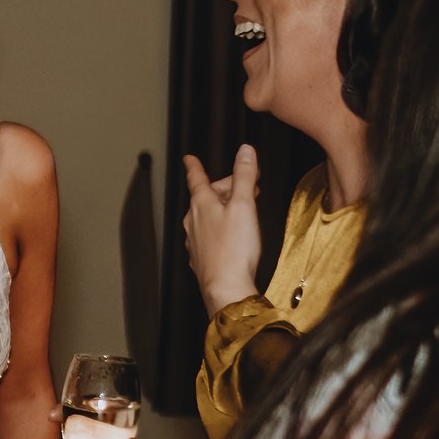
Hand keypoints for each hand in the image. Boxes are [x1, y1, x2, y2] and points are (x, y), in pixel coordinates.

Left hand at [182, 147, 262, 316]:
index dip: (194, 166)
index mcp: (202, 204)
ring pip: (209, 216)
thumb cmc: (234, 249)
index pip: (196, 178)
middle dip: (228, 187)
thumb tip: (245, 151)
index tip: (189, 158)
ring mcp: (195, 240)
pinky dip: (222, 229)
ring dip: (226, 208)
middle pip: (208, 196)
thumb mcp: (244, 205)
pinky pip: (210, 235)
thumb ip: (244, 176)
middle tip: (249, 185)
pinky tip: (234, 236)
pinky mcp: (202, 257)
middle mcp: (193, 221)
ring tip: (244, 210)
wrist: (225, 288)